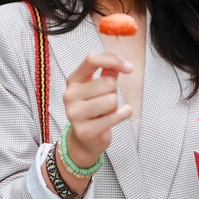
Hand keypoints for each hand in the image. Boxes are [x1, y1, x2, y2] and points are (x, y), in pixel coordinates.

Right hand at [63, 52, 132, 167]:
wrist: (85, 139)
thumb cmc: (94, 107)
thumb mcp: (98, 86)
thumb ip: (108, 71)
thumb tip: (121, 64)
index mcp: (73, 80)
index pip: (92, 60)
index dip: (113, 60)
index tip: (129, 68)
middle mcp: (70, 95)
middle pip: (108, 83)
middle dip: (114, 92)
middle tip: (104, 102)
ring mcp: (75, 114)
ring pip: (112, 100)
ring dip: (115, 106)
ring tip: (105, 112)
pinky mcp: (85, 131)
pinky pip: (115, 116)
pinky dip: (123, 114)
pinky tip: (119, 115)